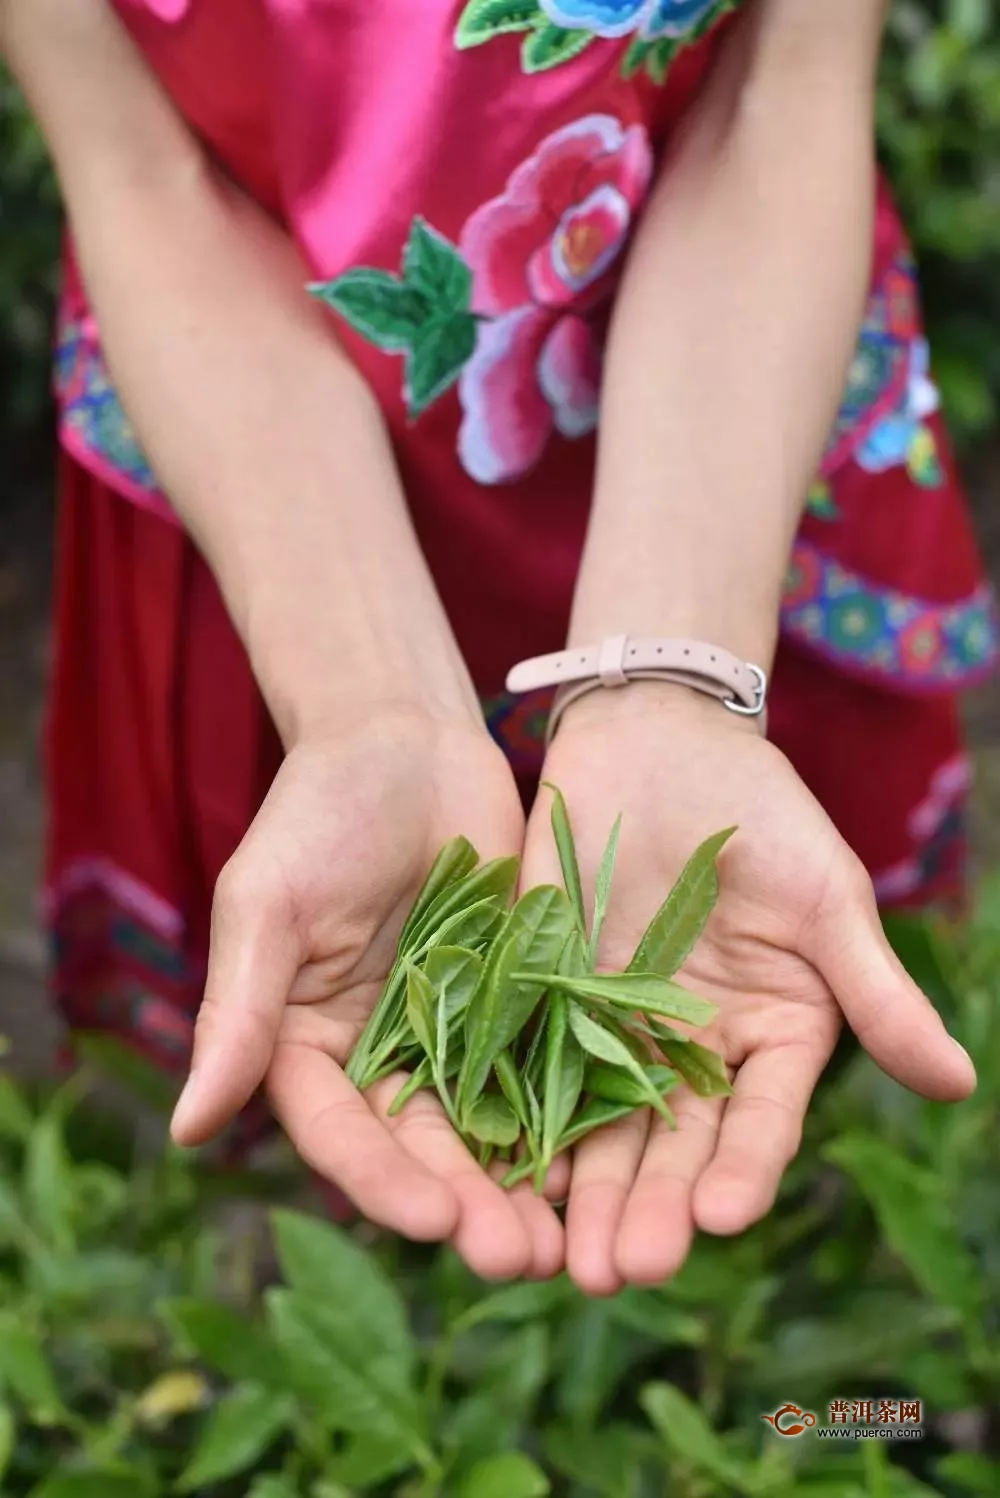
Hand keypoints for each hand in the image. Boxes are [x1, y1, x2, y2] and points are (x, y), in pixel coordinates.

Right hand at [170, 708, 564, 1280]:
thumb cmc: (318, 810)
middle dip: (465, 1203)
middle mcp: (379, 1053)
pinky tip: (606, 1158)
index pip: (341, 1130)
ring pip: (486, 1125)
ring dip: (520, 1184)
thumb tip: (186, 1132)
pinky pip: (543, 1066)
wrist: (405, 740)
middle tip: (517, 1256)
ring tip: (565, 1240)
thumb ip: (237, 1014)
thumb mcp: (267, 905)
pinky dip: (569, 1115)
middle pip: (420, 1147)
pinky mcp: (516, 1000)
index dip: (381, 1179)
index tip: (431, 1220)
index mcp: (306, 1043)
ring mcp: (453, 1031)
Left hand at [521, 686, 974, 1294]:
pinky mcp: (545, 996)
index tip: (724, 1217)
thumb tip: (957, 1082)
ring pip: (597, 1124)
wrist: (659, 739)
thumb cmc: (763, 812)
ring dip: (581, 1190)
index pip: (759, 1120)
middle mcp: (692, 1052)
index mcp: (770, 1038)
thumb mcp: (825, 898)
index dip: (742, 1169)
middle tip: (621, 1268)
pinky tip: (495, 1171)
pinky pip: (526, 1065)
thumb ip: (874, 993)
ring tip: (562, 1256)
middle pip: (671, 1144)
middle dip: (649, 1206)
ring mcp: (613, 1028)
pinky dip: (511, 1118)